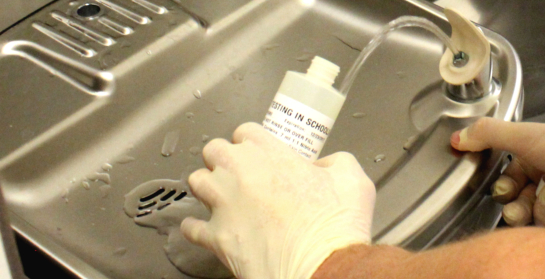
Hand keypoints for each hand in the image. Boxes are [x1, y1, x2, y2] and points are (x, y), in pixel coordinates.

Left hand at [180, 123, 375, 278]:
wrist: (320, 267)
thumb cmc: (335, 227)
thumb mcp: (353, 179)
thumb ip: (336, 162)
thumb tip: (323, 168)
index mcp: (270, 154)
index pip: (246, 131)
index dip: (252, 141)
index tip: (259, 151)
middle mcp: (240, 173)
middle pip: (213, 150)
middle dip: (224, 158)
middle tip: (238, 171)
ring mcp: (224, 205)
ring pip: (196, 182)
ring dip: (208, 186)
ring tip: (221, 195)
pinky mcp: (216, 237)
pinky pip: (191, 227)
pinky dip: (196, 227)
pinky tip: (204, 227)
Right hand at [451, 117, 544, 226]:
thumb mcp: (521, 134)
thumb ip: (487, 134)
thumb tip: (457, 137)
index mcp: (539, 156)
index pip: (512, 181)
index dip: (505, 188)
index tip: (504, 190)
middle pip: (523, 203)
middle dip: (516, 207)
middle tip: (519, 207)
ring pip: (538, 217)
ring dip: (539, 208)